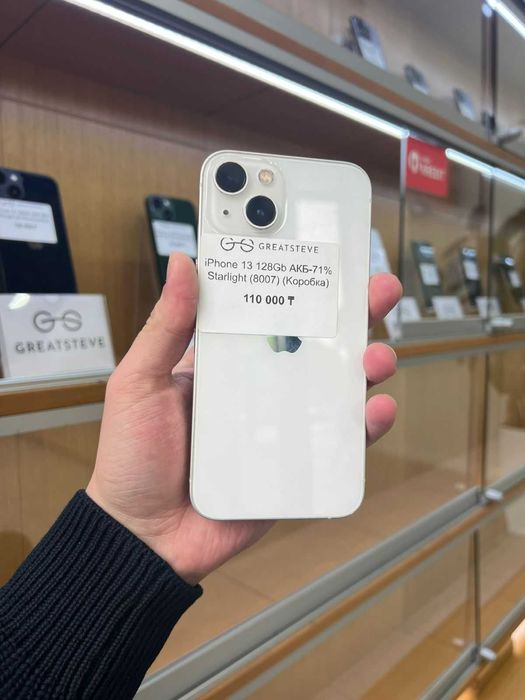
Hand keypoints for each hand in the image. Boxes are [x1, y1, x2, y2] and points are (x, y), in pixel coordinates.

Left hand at [87, 254, 401, 583]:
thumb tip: (185, 263)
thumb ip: (165, 326)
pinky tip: (375, 410)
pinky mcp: (296, 465)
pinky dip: (363, 426)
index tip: (326, 257)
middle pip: (313, 344)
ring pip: (334, 388)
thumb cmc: (132, 458)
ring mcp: (281, 426)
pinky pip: (337, 443)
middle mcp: (259, 387)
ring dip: (365, 367)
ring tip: (377, 355)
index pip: (269, 312)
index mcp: (224, 361)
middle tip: (378, 290)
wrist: (145, 537)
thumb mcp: (139, 381)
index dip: (298, 285)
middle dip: (350, 315)